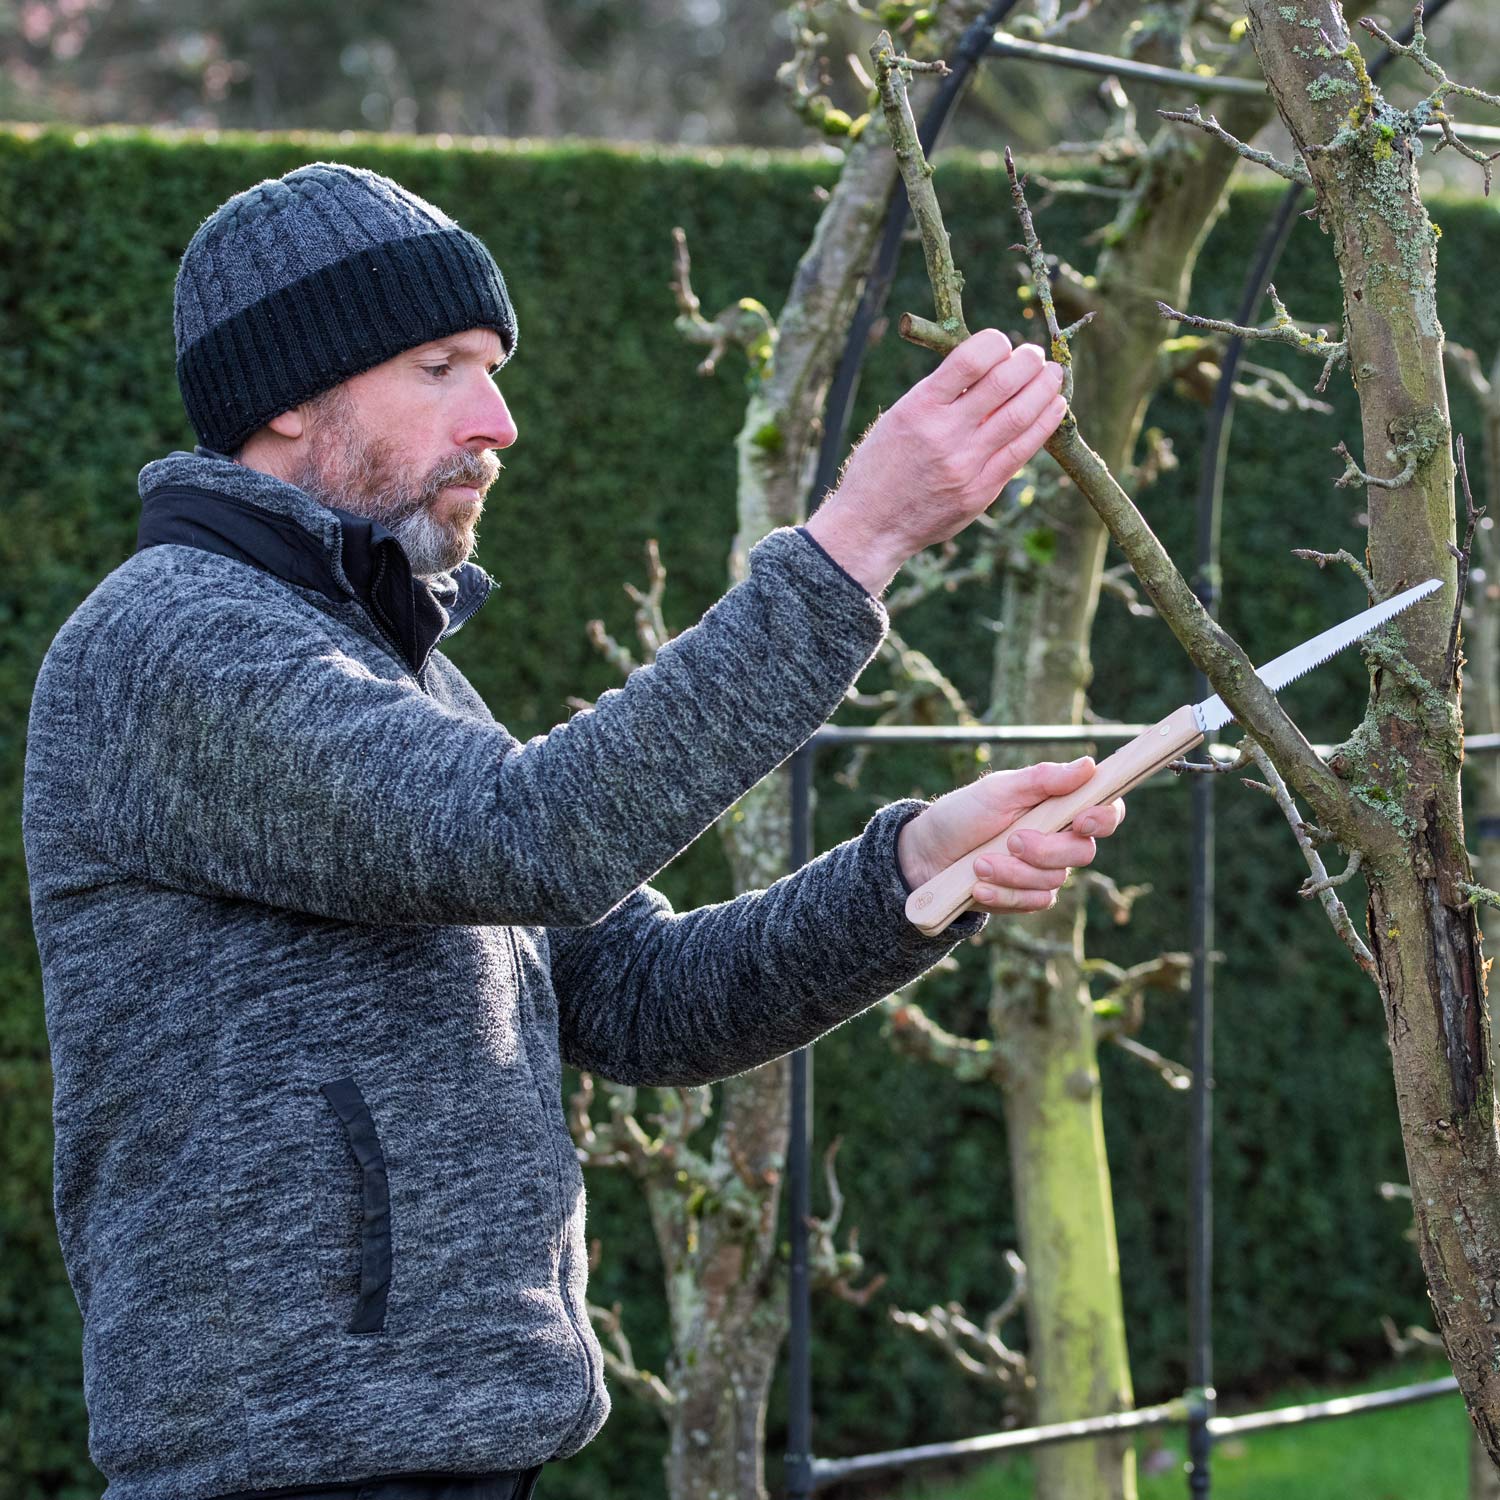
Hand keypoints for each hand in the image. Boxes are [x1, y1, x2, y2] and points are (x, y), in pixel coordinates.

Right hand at [804, 329, 1066, 594]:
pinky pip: (1021, 452)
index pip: (970, 360)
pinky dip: (1043, 425)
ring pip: (1019, 416)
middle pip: (1003, 384)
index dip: (996, 343)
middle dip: (1028, 361)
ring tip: (1053, 376)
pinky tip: (1054, 408)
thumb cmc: (882, 465)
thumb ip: (940, 395)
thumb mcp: (898, 418)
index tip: (1002, 343)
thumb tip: (988, 366)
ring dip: (1044, 389)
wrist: (870, 525)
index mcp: (918, 408)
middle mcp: (943, 434)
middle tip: (1036, 355)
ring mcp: (965, 466)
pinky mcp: (980, 492)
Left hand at [897, 757, 1125, 913]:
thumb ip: (1042, 779)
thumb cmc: (963, 815)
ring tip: (979, 863)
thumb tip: (1089, 765)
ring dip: (1013, 872)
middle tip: (1011, 840)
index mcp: (1057, 807)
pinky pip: (1035, 901)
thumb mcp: (997, 790)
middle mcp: (1059, 839)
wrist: (927, 855)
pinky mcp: (1028, 896)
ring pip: (1054, 879)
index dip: (1104, 818)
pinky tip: (978, 885)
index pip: (1104, 812)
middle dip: (1045, 849)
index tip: (1081, 821)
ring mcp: (1045, 870)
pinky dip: (1004, 893)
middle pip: (1083, 852)